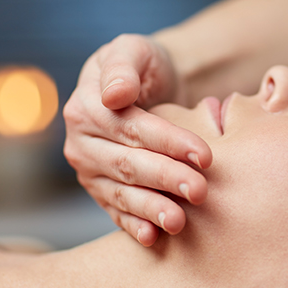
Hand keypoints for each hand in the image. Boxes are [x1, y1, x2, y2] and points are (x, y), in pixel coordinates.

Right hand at [64, 34, 211, 245]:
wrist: (150, 87)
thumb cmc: (145, 66)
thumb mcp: (134, 50)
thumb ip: (123, 66)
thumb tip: (114, 94)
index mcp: (85, 108)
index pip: (131, 128)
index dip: (168, 142)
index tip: (205, 154)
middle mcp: (82, 144)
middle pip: (128, 164)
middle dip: (166, 179)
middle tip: (201, 191)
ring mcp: (90, 172)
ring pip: (122, 193)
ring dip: (151, 208)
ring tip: (179, 222)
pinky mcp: (102, 193)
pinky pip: (117, 212)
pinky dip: (134, 226)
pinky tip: (153, 238)